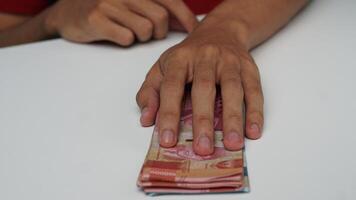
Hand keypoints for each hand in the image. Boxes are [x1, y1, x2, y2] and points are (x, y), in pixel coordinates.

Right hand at [45, 0, 197, 45]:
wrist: (67, 13)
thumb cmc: (107, 10)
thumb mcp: (133, 5)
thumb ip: (159, 10)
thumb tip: (186, 23)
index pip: (170, 0)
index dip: (185, 17)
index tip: (193, 31)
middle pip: (160, 18)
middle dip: (159, 32)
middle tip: (148, 34)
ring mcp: (109, 3)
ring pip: (145, 29)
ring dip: (141, 37)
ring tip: (129, 32)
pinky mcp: (96, 18)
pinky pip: (126, 38)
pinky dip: (125, 41)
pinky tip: (117, 35)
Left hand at [136, 20, 263, 155]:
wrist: (220, 31)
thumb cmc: (188, 57)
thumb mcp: (162, 68)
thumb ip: (150, 92)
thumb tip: (147, 120)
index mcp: (179, 59)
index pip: (172, 87)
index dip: (169, 114)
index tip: (168, 141)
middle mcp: (205, 57)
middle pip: (204, 89)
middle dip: (203, 120)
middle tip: (203, 149)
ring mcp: (229, 62)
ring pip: (232, 89)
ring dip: (233, 118)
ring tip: (232, 144)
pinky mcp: (249, 68)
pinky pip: (254, 90)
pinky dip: (255, 112)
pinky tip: (253, 132)